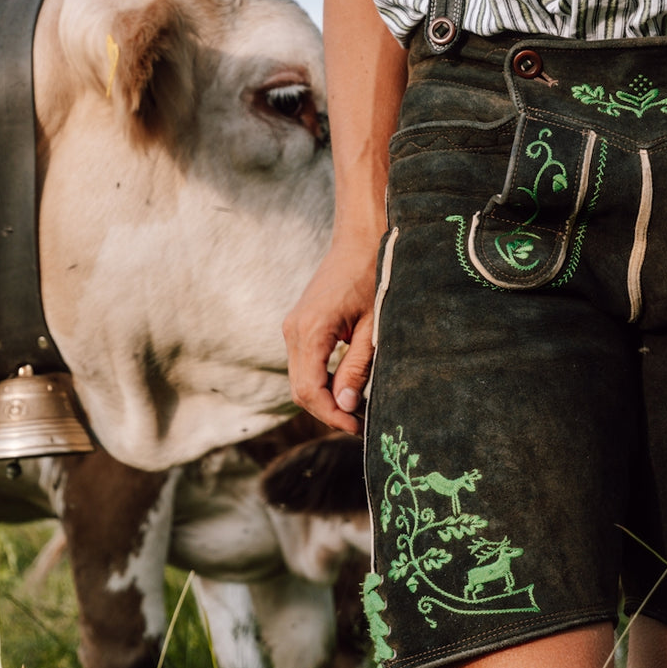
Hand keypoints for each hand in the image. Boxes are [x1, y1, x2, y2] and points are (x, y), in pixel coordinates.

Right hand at [283, 237, 379, 434]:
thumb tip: (344, 405)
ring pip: (299, 379)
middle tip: (359, 422)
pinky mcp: (299, 326)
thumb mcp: (372, 326)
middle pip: (300, 390)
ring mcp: (293, 328)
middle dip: (327, 411)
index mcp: (311, 331)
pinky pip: (303, 365)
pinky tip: (346, 386)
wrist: (360, 240)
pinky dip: (321, 381)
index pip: (309, 390)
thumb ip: (357, 367)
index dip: (331, 415)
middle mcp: (293, 331)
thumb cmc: (373, 277)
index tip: (357, 426)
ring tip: (355, 408)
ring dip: (324, 398)